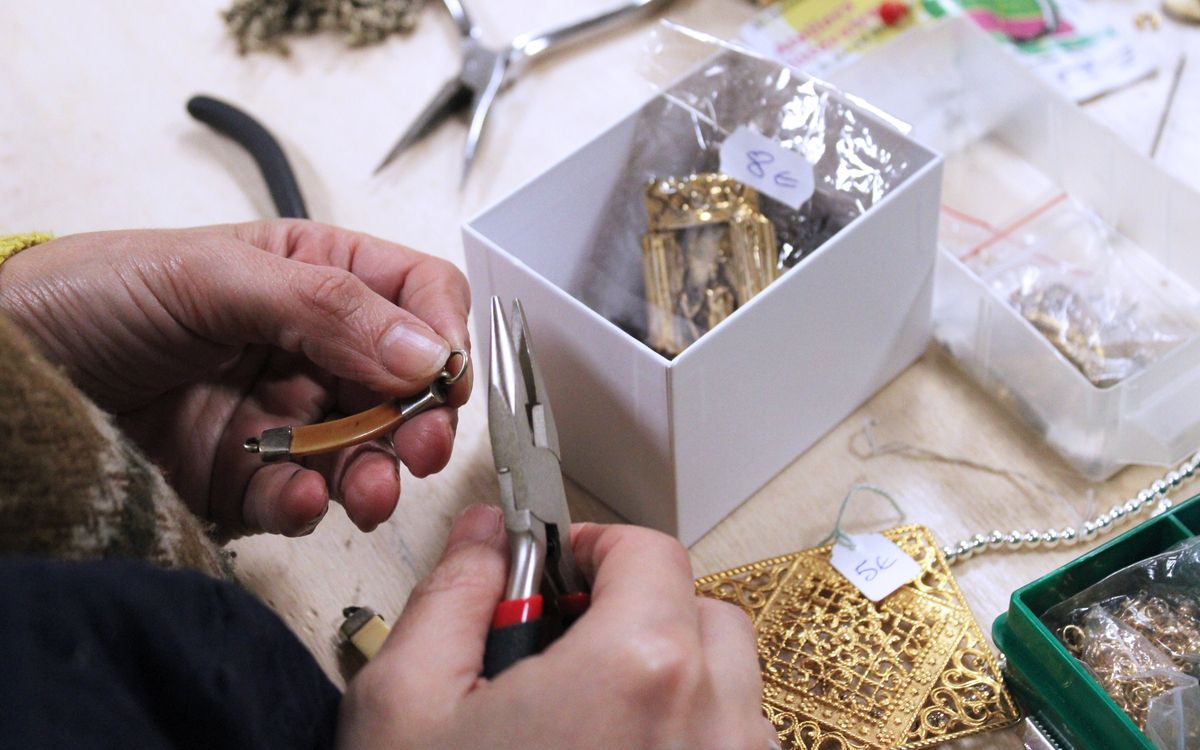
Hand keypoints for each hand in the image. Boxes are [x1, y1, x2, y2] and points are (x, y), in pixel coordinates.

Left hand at [0, 220, 470, 536]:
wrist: (5, 381)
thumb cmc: (89, 296)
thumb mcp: (208, 276)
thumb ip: (325, 306)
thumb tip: (425, 348)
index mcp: (313, 275)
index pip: (415, 295)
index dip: (441, 331)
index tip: (441, 371)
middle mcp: (311, 347)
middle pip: (407, 383)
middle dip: (422, 416)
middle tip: (419, 441)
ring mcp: (284, 415)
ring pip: (369, 450)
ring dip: (380, 471)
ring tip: (368, 486)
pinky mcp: (251, 477)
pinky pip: (307, 498)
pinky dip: (312, 504)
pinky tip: (295, 495)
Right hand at [338, 506, 774, 749]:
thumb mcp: (405, 707)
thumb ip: (452, 596)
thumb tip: (484, 534)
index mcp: (638, 671)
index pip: (651, 554)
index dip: (597, 549)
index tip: (558, 573)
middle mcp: (714, 728)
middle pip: (702, 618)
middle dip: (637, 613)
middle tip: (563, 652)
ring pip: (729, 693)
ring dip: (669, 683)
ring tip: (585, 728)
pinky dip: (687, 745)